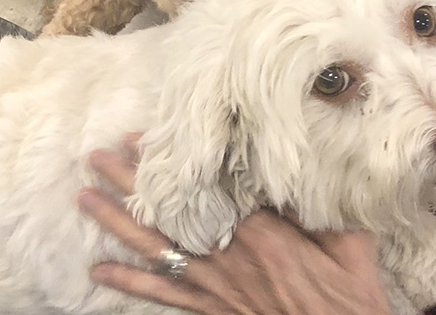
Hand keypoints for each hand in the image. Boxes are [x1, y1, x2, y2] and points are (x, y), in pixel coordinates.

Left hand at [78, 145, 392, 314]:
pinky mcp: (213, 308)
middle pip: (167, 215)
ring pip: (155, 249)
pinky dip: (129, 283)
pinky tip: (100, 271)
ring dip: (118, 223)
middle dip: (130, 185)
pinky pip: (163, 294)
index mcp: (260, 231)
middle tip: (99, 157)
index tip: (146, 138)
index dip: (172, 165)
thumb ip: (322, 201)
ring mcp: (215, 285)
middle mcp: (227, 255)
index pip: (205, 188)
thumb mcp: (347, 236)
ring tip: (87, 198)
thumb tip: (312, 160)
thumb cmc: (348, 291)